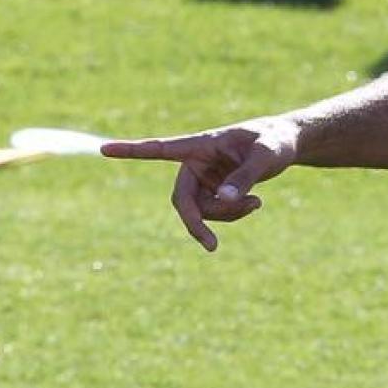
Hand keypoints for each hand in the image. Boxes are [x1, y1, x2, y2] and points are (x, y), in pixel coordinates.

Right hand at [102, 117, 300, 251]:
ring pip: (200, 211)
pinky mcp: (212, 192)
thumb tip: (225, 200)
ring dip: (227, 216)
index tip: (103, 148)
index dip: (132, 151)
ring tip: (256, 203)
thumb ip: (246, 176)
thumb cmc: (274, 141)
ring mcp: (202, 180)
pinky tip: (255, 203)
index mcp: (200, 145)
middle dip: (195, 222)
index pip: (161, 149)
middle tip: (212, 246)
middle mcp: (195, 164)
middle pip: (181, 199)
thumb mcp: (266, 156)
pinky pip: (214, 214)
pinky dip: (233, 215)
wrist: (284, 145)